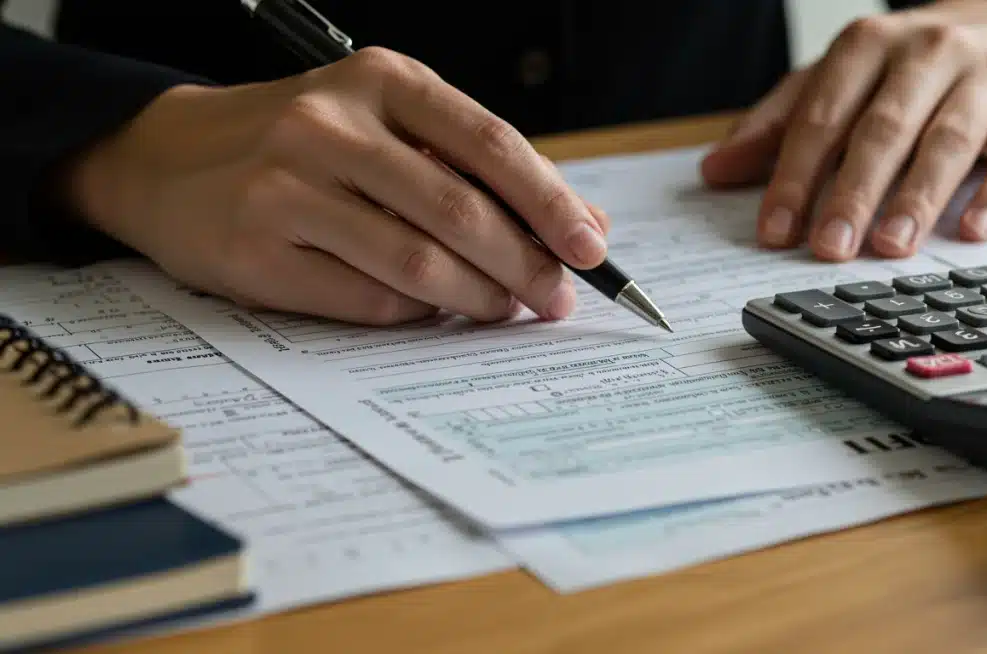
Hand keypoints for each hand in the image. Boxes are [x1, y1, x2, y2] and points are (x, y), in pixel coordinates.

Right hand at [65, 47, 609, 324]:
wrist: (168, 158)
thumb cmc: (302, 144)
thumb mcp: (389, 127)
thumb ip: (480, 168)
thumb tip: (585, 223)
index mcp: (380, 82)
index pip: (489, 143)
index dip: (550, 202)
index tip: (591, 248)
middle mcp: (330, 125)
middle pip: (460, 211)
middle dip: (525, 265)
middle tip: (556, 299)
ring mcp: (287, 188)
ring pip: (418, 261)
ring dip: (478, 297)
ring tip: (506, 310)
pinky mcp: (258, 251)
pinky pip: (369, 297)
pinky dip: (418, 312)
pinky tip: (436, 311)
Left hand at [700, 0, 986, 259]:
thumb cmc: (909, 69)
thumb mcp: (838, 81)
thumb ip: (777, 124)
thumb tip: (715, 170)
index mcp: (868, 45)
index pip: (822, 116)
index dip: (795, 176)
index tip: (775, 231)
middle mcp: (928, 53)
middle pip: (883, 129)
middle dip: (852, 193)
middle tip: (829, 248)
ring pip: (948, 139)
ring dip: (918, 197)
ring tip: (891, 246)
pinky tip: (975, 231)